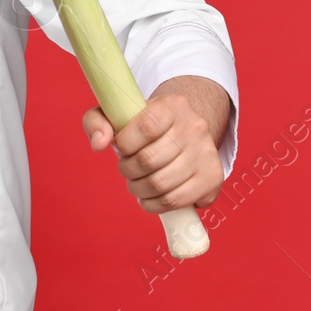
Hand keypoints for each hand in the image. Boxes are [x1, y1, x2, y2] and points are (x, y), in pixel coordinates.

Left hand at [83, 88, 223, 213]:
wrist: (185, 129)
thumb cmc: (145, 123)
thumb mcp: (119, 113)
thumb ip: (97, 121)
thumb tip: (99, 144)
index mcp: (172, 105)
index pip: (146, 126)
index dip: (126, 143)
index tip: (122, 147)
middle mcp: (195, 127)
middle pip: (150, 160)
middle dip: (128, 171)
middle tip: (126, 169)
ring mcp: (207, 153)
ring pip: (162, 185)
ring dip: (139, 191)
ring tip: (137, 185)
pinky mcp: (213, 177)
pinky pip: (178, 201)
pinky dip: (156, 206)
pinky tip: (151, 197)